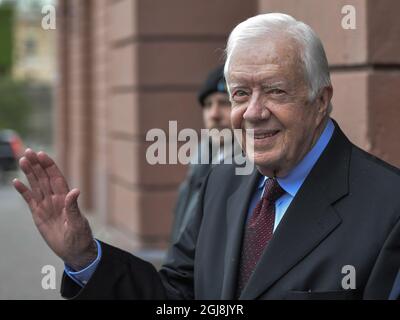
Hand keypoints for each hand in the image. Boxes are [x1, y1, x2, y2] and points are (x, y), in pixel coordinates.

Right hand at [13, 149, 96, 269]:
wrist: (74, 250)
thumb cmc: (80, 236)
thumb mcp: (77, 222)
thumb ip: (73, 207)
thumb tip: (75, 190)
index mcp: (65, 198)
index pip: (56, 177)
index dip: (49, 165)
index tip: (41, 154)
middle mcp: (55, 199)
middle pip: (44, 178)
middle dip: (36, 165)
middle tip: (27, 151)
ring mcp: (46, 206)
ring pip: (36, 185)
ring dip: (29, 173)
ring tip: (22, 160)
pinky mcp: (38, 215)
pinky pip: (29, 200)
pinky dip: (23, 191)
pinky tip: (16, 182)